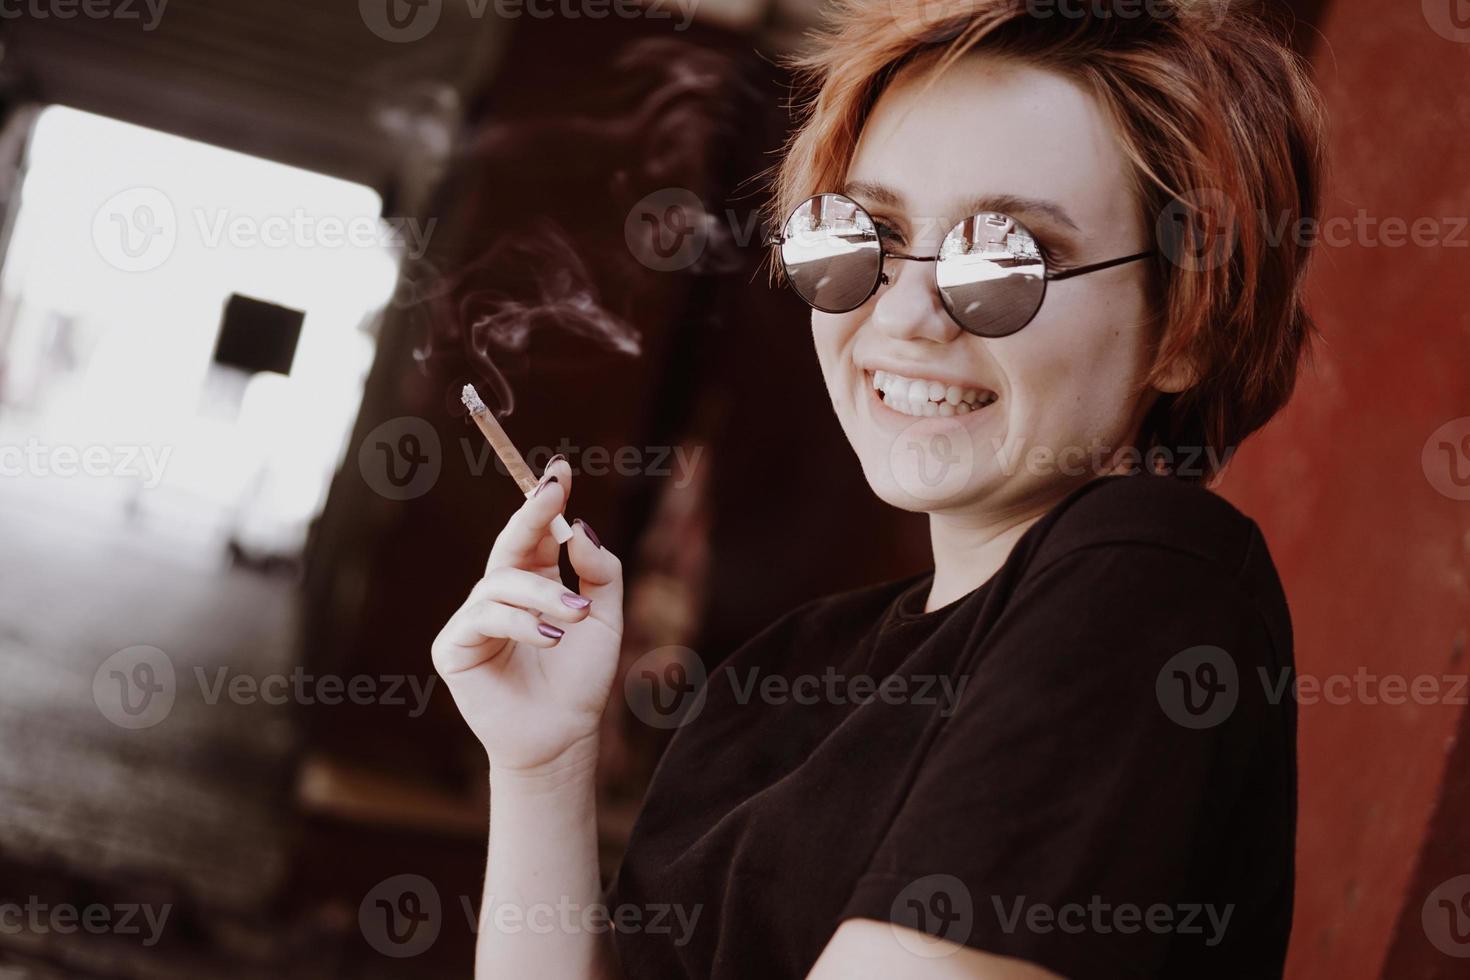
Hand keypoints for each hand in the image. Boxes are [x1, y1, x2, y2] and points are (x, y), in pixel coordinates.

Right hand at [432, 458, 622, 775]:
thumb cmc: (581, 679)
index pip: (534, 531)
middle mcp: (500, 593)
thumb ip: (600, 571)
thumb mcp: (607, 618)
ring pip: (503, 582)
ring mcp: (474, 618)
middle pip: (509, 543)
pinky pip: (484, 617)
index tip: (560, 470)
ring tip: (577, 617)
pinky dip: (522, 623)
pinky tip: (551, 639)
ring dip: (546, 595)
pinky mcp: (453, 646)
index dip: (544, 500)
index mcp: (535, 581)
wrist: (564, 736)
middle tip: (555, 493)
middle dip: (531, 514)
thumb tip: (579, 527)